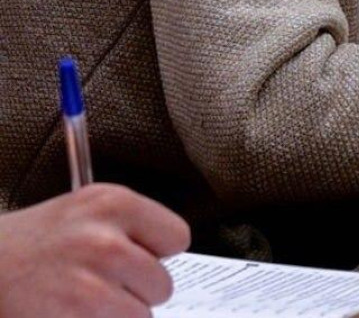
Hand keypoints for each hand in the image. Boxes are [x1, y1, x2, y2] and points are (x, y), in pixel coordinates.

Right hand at [0, 184, 189, 317]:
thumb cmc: (29, 245)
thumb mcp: (82, 213)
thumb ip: (129, 229)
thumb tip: (164, 258)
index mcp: (113, 204)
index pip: (177, 237)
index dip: (156, 253)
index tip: (137, 255)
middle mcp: (104, 240)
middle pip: (163, 284)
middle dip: (137, 290)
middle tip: (100, 284)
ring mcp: (89, 283)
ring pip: (141, 315)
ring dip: (117, 315)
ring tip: (83, 300)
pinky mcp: (78, 313)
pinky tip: (70, 311)